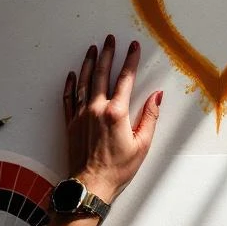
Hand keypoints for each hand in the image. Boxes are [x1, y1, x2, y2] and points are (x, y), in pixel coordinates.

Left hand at [61, 35, 161, 204]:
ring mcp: (81, 115)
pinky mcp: (71, 123)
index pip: (125, 79)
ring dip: (90, 63)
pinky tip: (73, 74)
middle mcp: (97, 109)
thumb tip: (157, 96)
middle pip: (103, 74)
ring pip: (85, 82)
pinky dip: (71, 84)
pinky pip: (69, 98)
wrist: (90, 186)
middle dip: (108, 54)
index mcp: (116, 113)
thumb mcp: (142, 145)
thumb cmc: (118, 169)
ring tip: (93, 48)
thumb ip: (150, 117)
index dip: (130, 60)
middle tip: (110, 39)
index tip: (133, 46)